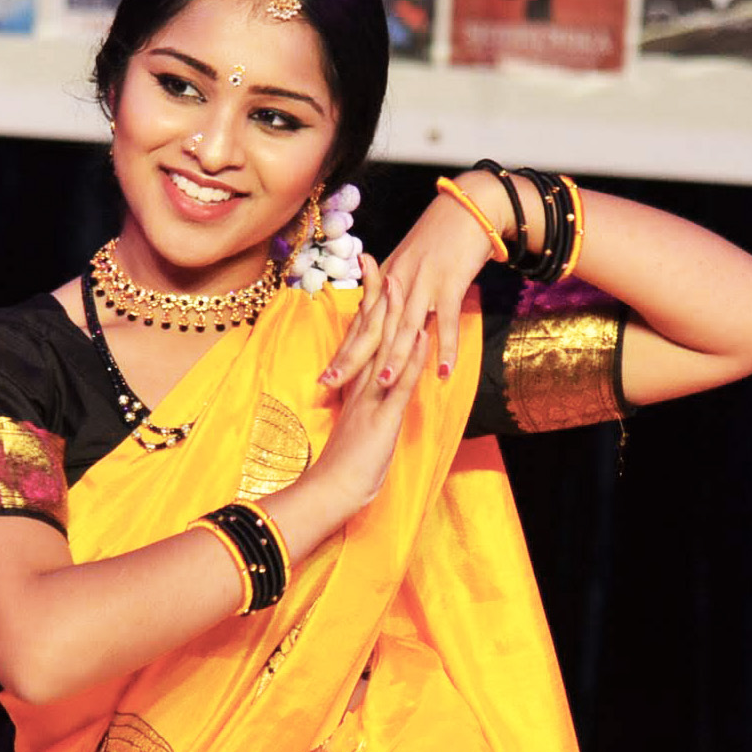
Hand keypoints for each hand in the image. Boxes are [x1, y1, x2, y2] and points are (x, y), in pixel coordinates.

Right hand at [302, 254, 434, 513]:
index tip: (368, 274)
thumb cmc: (344, 468)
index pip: (361, 337)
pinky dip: (409, 357)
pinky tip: (419, 334)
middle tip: (376, 259)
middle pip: (370, 333)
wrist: (332, 491)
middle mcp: (361, 386)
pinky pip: (398, 382)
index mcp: (356, 386)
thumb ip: (359, 405)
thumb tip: (362, 389)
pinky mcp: (383, 417)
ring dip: (394, 316)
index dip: (366, 304)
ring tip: (400, 281)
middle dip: (376, 295)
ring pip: (384, 350)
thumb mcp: (355, 429)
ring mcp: (372, 399)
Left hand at [322, 176, 503, 386]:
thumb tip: (380, 313)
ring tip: (382, 384)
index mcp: (387, 278)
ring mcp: (424, 283)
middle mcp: (398, 281)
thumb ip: (394, 289)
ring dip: (395, 356)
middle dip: (352, 358)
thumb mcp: (409, 262)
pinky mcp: (450, 283)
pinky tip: (442, 372)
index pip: (361, 321)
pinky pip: (447, 320)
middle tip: (331, 384)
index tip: (326, 375)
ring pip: (405, 325)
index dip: (344, 348)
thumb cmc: (439, 236)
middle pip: (373, 327)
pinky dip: (445, 346)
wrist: (468, 207)